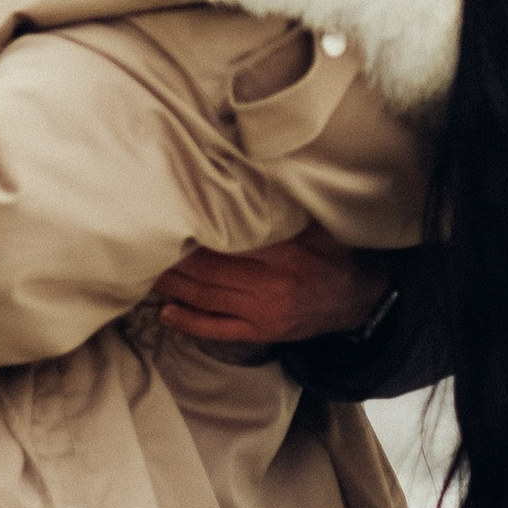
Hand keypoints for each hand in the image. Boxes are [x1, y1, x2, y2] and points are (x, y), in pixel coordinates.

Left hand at [146, 221, 395, 352]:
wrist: (364, 300)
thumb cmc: (336, 254)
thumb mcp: (316, 223)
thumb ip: (280, 206)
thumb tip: (244, 173)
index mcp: (283, 254)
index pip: (226, 242)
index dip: (193, 232)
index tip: (166, 217)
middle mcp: (269, 287)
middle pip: (208, 272)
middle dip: (173, 259)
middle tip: (143, 242)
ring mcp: (263, 315)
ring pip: (206, 299)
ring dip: (173, 286)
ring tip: (145, 269)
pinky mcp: (262, 333)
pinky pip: (218, 330)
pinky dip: (189, 322)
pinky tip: (166, 312)